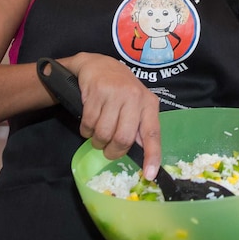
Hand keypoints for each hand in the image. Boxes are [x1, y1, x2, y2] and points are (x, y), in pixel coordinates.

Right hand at [69, 53, 161, 179]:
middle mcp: (134, 97)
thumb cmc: (120, 89)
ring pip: (104, 133)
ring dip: (97, 141)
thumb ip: (140, 126)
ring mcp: (114, 93)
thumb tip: (145, 156)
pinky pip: (88, 123)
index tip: (149, 174)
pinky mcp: (96, 91)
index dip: (152, 155)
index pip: (152, 133)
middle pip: (123, 138)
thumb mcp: (136, 104)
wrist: (98, 64)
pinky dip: (86, 130)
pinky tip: (88, 122)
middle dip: (113, 151)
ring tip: (97, 133)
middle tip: (108, 150)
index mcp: (148, 103)